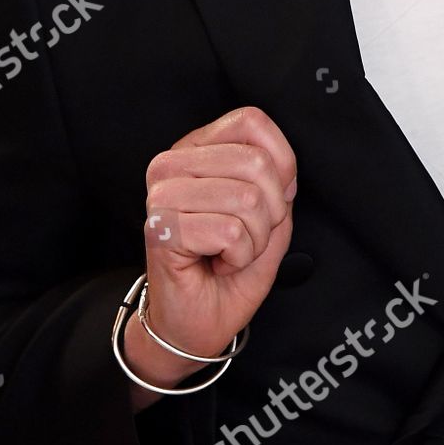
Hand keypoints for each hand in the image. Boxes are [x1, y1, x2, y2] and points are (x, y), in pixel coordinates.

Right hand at [126, 106, 296, 401]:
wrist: (196, 323)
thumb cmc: (229, 270)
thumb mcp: (269, 218)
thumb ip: (278, 184)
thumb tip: (282, 169)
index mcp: (196, 149)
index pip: (251, 121)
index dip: (280, 163)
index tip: (269, 202)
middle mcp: (172, 164)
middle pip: (256, 163)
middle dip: (269, 213)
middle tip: (244, 237)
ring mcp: (162, 195)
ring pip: (247, 199)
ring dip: (253, 240)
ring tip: (228, 252)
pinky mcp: (161, 227)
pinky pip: (230, 231)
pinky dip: (238, 257)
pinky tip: (216, 263)